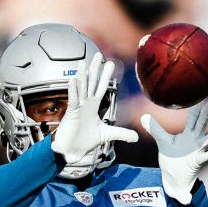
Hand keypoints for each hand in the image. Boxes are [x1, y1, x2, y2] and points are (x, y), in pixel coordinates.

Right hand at [51, 53, 137, 174]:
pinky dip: (73, 91)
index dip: (106, 76)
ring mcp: (77, 108)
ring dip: (82, 76)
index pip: (101, 87)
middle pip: (91, 83)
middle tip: (98, 55)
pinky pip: (72, 100)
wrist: (72, 151)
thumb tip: (136, 137)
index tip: (111, 63)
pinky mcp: (71, 114)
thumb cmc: (85, 141)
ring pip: (80, 89)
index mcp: (93, 106)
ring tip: (83, 63)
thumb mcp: (107, 135)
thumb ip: (121, 133)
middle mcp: (85, 104)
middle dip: (95, 69)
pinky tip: (73, 80)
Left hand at [141, 100, 207, 204]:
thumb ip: (155, 129)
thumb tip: (143, 116)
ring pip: (207, 142)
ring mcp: (198, 151)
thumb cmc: (172, 157)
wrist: (173, 177)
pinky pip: (203, 158)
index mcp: (188, 134)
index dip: (196, 109)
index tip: (200, 97)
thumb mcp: (163, 142)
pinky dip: (206, 155)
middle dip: (206, 115)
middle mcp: (196, 141)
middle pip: (202, 125)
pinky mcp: (196, 163)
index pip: (193, 119)